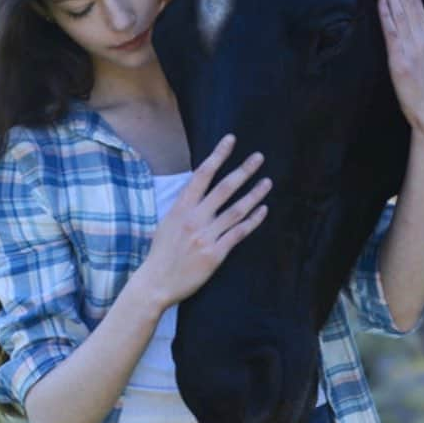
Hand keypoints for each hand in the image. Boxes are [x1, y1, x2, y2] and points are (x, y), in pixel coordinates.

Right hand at [135, 134, 271, 309]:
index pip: (202, 175)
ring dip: (254, 194)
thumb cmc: (161, 252)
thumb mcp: (168, 222)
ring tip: (267, 182)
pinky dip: (252, 221)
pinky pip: (238, 233)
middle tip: (259, 157)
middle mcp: (195, 219)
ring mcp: (206, 236)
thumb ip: (185, 207)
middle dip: (243, 171)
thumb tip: (199, 191)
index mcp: (181, 208)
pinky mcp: (215, 254)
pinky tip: (263, 210)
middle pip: (224, 188)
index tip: (231, 140)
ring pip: (236, 210)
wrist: (156, 282)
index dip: (218, 156)